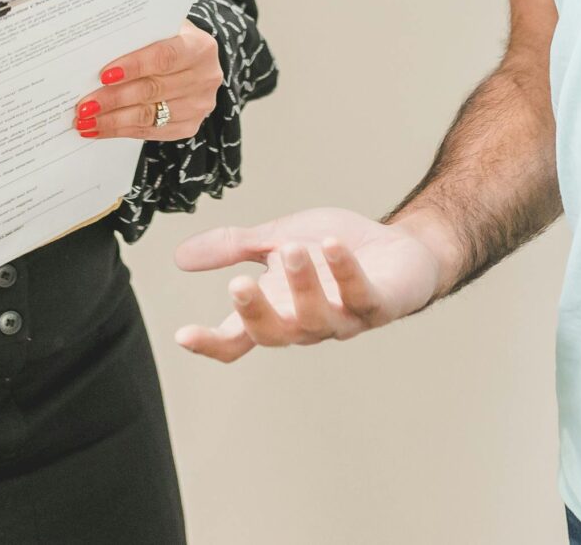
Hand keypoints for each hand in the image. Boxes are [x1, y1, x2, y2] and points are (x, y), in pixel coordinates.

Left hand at [74, 24, 220, 142]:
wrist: (193, 62)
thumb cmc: (169, 41)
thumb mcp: (161, 29)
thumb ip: (137, 37)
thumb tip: (94, 50)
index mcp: (199, 47)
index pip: (164, 57)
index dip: (134, 66)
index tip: (104, 75)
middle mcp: (205, 77)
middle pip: (152, 90)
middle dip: (113, 99)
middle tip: (84, 105)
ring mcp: (199, 105)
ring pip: (149, 116)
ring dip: (112, 120)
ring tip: (85, 121)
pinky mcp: (189, 126)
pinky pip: (150, 132)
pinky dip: (121, 131)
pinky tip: (100, 129)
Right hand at [171, 207, 446, 361]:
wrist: (400, 248)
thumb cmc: (336, 250)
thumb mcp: (277, 238)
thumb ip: (234, 247)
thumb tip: (181, 257)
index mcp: (277, 310)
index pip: (237, 339)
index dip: (210, 343)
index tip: (183, 334)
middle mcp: (307, 323)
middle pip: (275, 334)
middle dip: (256, 313)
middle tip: (238, 285)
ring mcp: (345, 319)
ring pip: (318, 318)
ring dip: (303, 285)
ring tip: (294, 249)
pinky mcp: (380, 305)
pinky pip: (360, 295)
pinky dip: (345, 270)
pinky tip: (332, 246)